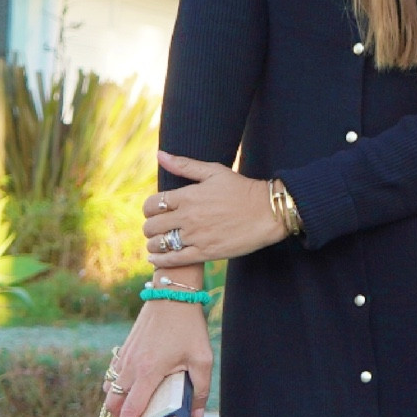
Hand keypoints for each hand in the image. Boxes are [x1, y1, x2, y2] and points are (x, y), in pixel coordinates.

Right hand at [107, 299, 214, 416]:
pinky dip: (116, 387)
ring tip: (128, 415)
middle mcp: (131, 367)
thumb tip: (195, 415)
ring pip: (111, 390)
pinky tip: (129, 390)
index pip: (131, 410)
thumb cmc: (189, 326)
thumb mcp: (203, 360)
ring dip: (116, 405)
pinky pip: (113, 374)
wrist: (172, 293)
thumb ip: (200, 390)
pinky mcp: (125, 348)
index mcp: (149, 372)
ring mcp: (125, 357)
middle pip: (115, 404)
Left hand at [143, 151, 286, 268]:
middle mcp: (188, 216)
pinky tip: (155, 260)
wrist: (268, 213)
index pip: (152, 204)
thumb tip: (160, 155)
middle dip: (150, 228)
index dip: (148, 209)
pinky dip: (160, 261)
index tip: (153, 212)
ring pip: (159, 244)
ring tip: (157, 244)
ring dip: (153, 245)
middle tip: (156, 229)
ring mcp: (196, 236)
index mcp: (187, 195)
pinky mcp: (206, 253)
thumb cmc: (242, 189)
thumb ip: (184, 165)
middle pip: (152, 226)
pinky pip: (174, 260)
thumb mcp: (214, 171)